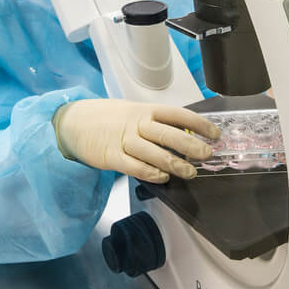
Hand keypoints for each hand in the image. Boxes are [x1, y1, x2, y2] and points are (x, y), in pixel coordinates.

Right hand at [54, 100, 220, 182]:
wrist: (73, 122)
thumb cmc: (109, 118)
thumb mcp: (135, 112)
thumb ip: (156, 122)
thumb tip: (187, 133)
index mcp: (146, 110)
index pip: (178, 114)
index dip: (199, 124)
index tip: (215, 134)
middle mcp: (137, 123)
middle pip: (169, 134)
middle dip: (191, 145)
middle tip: (207, 155)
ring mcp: (124, 140)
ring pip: (154, 153)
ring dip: (174, 164)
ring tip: (190, 172)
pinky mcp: (111, 156)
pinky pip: (135, 167)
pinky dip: (150, 173)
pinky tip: (163, 178)